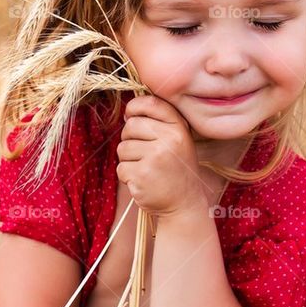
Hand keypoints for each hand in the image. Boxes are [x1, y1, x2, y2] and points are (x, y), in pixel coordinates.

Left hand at [117, 94, 206, 216]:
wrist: (184, 204)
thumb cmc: (176, 169)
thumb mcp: (178, 141)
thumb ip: (159, 123)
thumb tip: (128, 113)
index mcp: (178, 128)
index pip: (151, 102)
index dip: (134, 106)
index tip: (130, 115)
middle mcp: (169, 139)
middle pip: (131, 125)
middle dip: (129, 138)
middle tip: (142, 152)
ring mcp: (155, 157)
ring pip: (122, 147)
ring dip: (128, 159)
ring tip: (145, 168)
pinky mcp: (142, 175)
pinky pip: (121, 167)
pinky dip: (127, 176)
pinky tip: (143, 181)